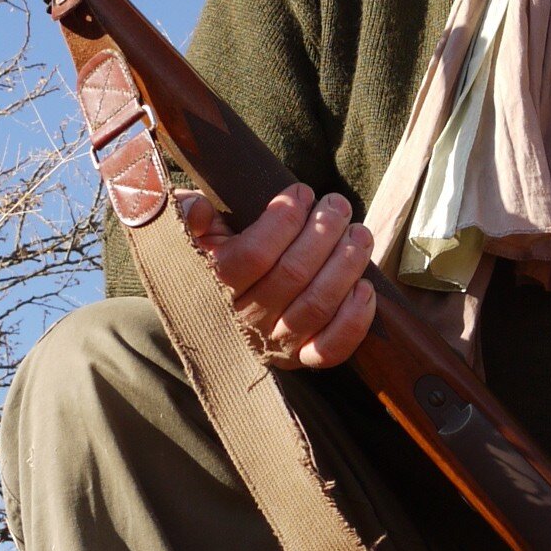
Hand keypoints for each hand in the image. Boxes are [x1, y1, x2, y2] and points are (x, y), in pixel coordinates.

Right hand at [177, 182, 376, 368]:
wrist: (216, 310)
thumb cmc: (211, 255)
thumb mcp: (188, 230)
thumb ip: (185, 214)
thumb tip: (199, 210)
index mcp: (214, 284)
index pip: (253, 255)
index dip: (283, 220)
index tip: (300, 192)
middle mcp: (245, 319)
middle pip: (293, 275)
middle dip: (323, 232)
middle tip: (337, 204)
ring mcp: (275, 342)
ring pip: (317, 306)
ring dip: (347, 265)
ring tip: (359, 233)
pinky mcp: (301, 358)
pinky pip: (331, 349)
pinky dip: (354, 320)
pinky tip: (365, 287)